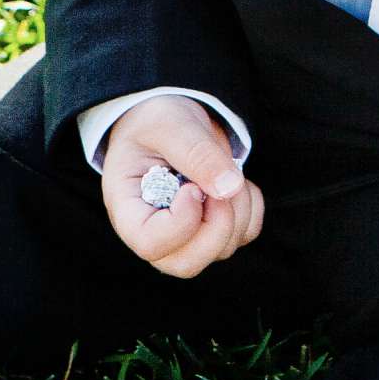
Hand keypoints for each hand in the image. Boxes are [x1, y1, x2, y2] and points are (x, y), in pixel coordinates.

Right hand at [101, 95, 265, 278]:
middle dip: (217, 228)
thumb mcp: (169, 124)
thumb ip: (195, 152)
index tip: (193, 188)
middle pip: (186, 263)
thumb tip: (229, 188)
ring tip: (226, 170)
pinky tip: (236, 179)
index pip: (149, 244)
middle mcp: (154, 230)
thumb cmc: (155, 120)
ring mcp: (185, 234)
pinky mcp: (213, 227)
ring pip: (220, 251)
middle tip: (221, 186)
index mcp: (127, 208)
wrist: (168, 115)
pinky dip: (251, 207)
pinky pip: (243, 234)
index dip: (180, 224)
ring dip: (238, 210)